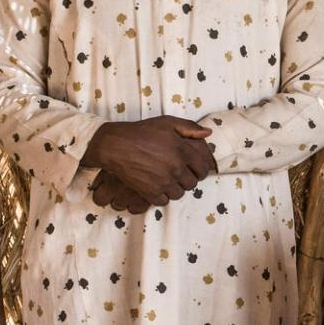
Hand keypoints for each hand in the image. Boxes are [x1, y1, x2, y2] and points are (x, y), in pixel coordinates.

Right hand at [85, 116, 215, 206]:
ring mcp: (163, 181)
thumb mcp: (167, 122)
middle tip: (179, 174)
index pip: (202, 169)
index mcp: (182, 151)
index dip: (200, 170)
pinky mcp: (150, 192)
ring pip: (179, 194)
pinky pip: (164, 201)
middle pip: (192, 183)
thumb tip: (208, 134)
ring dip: (175, 189)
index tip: (194, 169)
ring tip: (167, 180)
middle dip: (187, 179)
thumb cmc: (142, 132)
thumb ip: (190, 127)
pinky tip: (157, 186)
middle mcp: (176, 168)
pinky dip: (162, 196)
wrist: (115, 145)